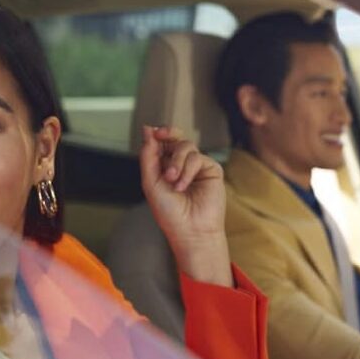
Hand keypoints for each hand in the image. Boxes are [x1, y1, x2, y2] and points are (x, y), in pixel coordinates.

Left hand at [139, 125, 231, 286]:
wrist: (189, 230)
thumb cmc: (169, 212)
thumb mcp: (151, 182)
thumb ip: (149, 156)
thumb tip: (148, 129)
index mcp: (166, 167)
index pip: (164, 143)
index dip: (160, 134)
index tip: (154, 132)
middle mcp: (182, 165)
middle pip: (176, 138)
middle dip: (168, 135)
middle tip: (161, 135)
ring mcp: (198, 167)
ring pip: (186, 146)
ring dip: (176, 161)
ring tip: (172, 180)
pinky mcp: (211, 170)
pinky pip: (197, 158)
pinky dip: (187, 171)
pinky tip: (183, 186)